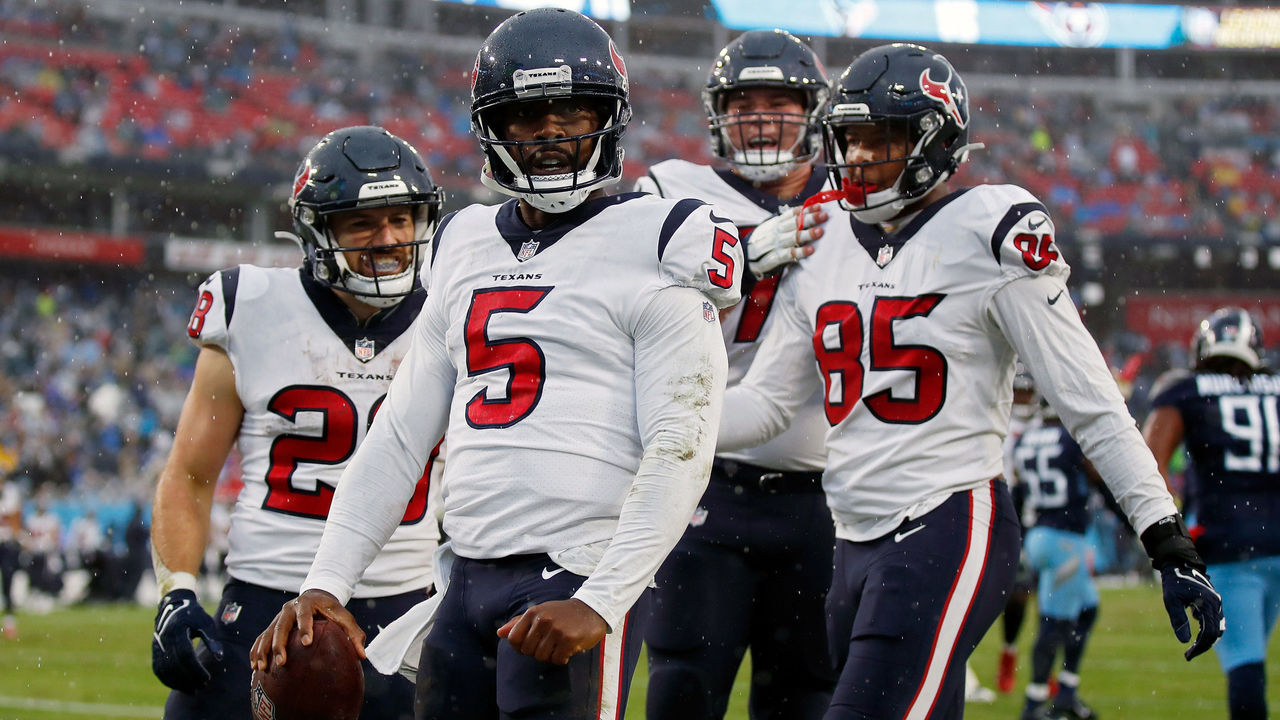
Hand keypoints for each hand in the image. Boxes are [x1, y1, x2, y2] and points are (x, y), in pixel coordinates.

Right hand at [151, 589, 223, 692]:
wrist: (174, 606)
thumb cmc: (193, 614)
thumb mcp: (205, 622)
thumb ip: (212, 639)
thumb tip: (219, 658)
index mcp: (177, 631)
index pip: (185, 655)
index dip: (196, 669)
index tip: (207, 678)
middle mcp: (164, 640)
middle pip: (175, 665)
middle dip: (189, 679)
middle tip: (202, 686)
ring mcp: (157, 646)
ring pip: (165, 670)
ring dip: (178, 683)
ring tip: (193, 690)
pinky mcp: (155, 651)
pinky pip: (159, 670)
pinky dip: (168, 681)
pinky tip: (180, 687)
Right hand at [250, 589, 365, 672]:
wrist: (315, 596)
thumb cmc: (332, 610)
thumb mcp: (344, 617)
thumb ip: (354, 634)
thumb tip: (362, 656)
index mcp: (307, 604)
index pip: (305, 615)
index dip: (305, 627)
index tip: (307, 642)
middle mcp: (289, 609)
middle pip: (280, 626)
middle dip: (279, 645)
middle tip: (282, 662)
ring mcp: (278, 617)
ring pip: (267, 633)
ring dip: (263, 650)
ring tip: (261, 668)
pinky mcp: (271, 625)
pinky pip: (260, 638)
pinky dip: (255, 651)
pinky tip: (253, 666)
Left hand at [497, 599, 606, 664]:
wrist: (591, 609)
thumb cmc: (562, 613)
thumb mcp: (540, 612)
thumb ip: (519, 623)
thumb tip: (500, 633)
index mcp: (533, 613)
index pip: (513, 639)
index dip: (520, 647)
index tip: (531, 644)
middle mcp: (543, 620)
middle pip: (527, 651)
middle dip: (537, 651)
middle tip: (549, 643)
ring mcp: (556, 630)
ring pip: (542, 657)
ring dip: (551, 655)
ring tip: (559, 644)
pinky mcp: (569, 640)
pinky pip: (557, 660)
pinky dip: (562, 658)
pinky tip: (568, 648)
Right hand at [746, 204, 827, 277]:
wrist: (744, 257)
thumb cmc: (764, 243)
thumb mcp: (772, 229)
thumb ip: (787, 222)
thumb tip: (807, 212)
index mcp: (777, 223)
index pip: (793, 214)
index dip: (806, 209)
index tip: (819, 206)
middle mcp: (776, 232)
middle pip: (794, 223)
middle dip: (810, 219)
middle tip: (824, 215)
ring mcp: (774, 245)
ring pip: (792, 237)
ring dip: (806, 234)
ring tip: (820, 231)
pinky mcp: (773, 259)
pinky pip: (787, 254)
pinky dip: (799, 251)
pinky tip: (810, 250)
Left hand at [1140, 514, 1224, 660]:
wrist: (1178, 564)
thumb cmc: (1173, 581)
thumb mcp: (1171, 601)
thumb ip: (1179, 620)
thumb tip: (1185, 642)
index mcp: (1209, 604)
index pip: (1209, 633)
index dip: (1200, 647)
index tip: (1188, 655)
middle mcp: (1216, 605)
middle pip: (1215, 633)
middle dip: (1203, 646)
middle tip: (1188, 655)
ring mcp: (1216, 603)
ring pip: (1216, 628)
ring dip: (1206, 639)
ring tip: (1192, 648)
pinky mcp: (1212, 603)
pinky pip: (1213, 621)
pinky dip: (1206, 630)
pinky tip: (1195, 635)